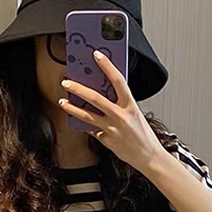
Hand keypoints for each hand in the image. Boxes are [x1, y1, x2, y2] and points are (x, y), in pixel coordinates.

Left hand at [57, 51, 162, 174]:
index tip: (97, 55)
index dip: (107, 66)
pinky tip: (79, 120)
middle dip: (78, 88)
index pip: (118, 80)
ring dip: (72, 107)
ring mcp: (111, 129)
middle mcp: (120, 116)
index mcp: (130, 105)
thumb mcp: (135, 113)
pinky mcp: (105, 140)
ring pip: (87, 115)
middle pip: (95, 98)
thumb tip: (105, 91)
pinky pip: (91, 129)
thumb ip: (121, 103)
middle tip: (66, 82)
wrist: (148, 156)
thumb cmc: (143, 134)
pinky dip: (85, 124)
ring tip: (62, 101)